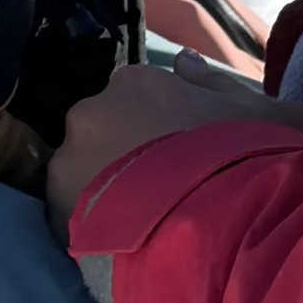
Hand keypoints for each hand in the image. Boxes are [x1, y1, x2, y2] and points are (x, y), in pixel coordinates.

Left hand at [46, 54, 302, 239]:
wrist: (218, 220)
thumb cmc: (240, 155)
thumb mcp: (247, 107)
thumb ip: (210, 80)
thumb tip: (183, 61)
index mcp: (134, 81)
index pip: (132, 94)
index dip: (152, 123)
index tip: (171, 148)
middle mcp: (91, 111)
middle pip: (99, 129)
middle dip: (118, 152)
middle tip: (153, 186)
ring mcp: (68, 161)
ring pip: (78, 172)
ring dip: (100, 188)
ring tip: (137, 221)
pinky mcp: (55, 209)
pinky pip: (70, 212)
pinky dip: (90, 222)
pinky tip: (122, 242)